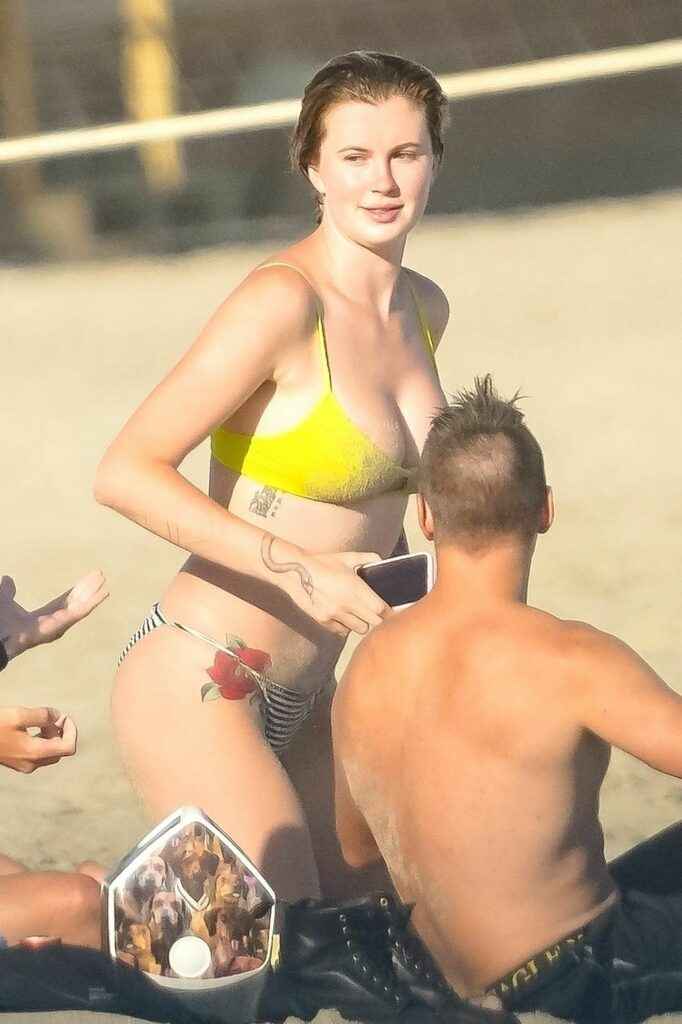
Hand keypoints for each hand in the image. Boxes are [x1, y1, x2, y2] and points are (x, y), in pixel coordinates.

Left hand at [0, 570, 107, 660]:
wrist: (1, 635)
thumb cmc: (2, 623)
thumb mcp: (6, 600)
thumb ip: (8, 591)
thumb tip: (6, 578)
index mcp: (45, 615)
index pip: (65, 600)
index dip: (76, 589)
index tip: (87, 579)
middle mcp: (55, 620)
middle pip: (77, 601)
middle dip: (88, 588)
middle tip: (100, 574)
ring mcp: (61, 623)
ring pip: (82, 605)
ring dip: (94, 593)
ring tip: (103, 580)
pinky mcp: (64, 624)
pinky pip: (82, 612)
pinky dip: (94, 602)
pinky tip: (104, 593)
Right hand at [0, 706, 76, 772]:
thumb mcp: (20, 715)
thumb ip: (43, 715)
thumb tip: (58, 717)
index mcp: (36, 753)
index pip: (69, 748)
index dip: (72, 730)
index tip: (64, 716)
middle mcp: (32, 763)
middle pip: (60, 750)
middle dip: (62, 732)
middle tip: (55, 716)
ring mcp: (24, 765)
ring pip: (50, 752)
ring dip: (53, 736)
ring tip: (45, 720)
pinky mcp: (18, 762)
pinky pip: (38, 753)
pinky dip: (42, 740)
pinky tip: (34, 727)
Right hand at [261, 535, 388, 635]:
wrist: (295, 572)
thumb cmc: (323, 563)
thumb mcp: (347, 557)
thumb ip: (368, 559)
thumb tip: (381, 561)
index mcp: (355, 588)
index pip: (381, 609)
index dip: (389, 612)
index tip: (390, 611)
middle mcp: (346, 604)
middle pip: (373, 623)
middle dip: (378, 619)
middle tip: (377, 614)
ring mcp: (334, 614)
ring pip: (359, 629)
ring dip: (362, 623)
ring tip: (358, 613)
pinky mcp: (323, 621)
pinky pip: (342, 630)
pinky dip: (345, 625)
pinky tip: (342, 614)